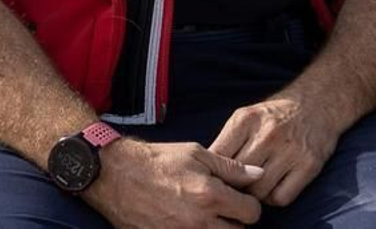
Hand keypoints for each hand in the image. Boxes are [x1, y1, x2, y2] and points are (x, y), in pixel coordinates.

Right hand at [82, 138, 263, 228]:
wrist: (117, 175)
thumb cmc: (157, 161)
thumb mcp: (197, 154)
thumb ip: (231, 168)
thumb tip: (258, 174)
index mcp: (210, 196)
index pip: (252, 213)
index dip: (249, 204)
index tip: (240, 197)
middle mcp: (199, 222)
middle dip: (236, 221)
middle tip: (224, 208)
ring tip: (207, 215)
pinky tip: (189, 221)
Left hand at [208, 93, 346, 206]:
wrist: (319, 102)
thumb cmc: (275, 115)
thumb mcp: (246, 117)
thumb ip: (227, 142)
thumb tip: (205, 172)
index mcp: (246, 120)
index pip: (218, 158)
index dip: (214, 173)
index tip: (216, 178)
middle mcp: (268, 134)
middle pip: (237, 178)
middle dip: (233, 187)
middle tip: (235, 188)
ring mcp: (290, 150)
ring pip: (258, 192)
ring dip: (254, 196)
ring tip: (255, 187)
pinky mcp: (309, 165)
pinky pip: (281, 198)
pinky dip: (274, 199)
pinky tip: (274, 187)